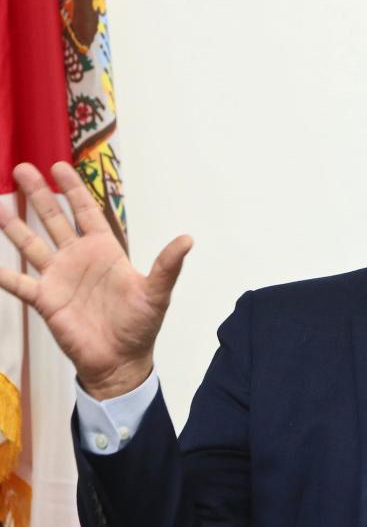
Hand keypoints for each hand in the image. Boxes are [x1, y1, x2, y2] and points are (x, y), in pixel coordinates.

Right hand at [0, 162, 192, 398]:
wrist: (121, 360)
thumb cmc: (141, 326)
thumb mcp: (157, 294)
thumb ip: (167, 266)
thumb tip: (188, 240)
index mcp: (105, 251)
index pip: (87, 212)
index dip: (74, 189)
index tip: (59, 166)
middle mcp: (78, 259)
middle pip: (55, 220)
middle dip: (39, 195)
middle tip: (22, 168)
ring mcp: (59, 278)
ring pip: (32, 244)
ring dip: (14, 225)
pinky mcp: (45, 300)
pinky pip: (17, 283)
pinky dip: (2, 273)